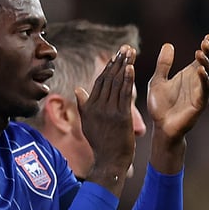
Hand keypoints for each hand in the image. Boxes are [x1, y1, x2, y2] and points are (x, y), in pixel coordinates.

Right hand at [76, 45, 136, 191]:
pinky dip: (127, 80)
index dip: (108, 67)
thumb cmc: (100, 143)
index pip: (99, 82)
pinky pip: (123, 94)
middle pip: (108, 79)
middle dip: (117, 62)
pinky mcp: (120, 116)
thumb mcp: (87, 123)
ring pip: (116, 84)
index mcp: (89, 107)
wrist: (109, 160)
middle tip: (125, 48)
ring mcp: (108, 112)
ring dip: (124, 66)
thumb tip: (78, 89)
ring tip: (130, 52)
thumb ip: (84, 105)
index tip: (115, 56)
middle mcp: (97, 107)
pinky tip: (130, 67)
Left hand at [148, 34, 208, 140]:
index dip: (207, 48)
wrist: (160, 127)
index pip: (202, 58)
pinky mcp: (200, 103)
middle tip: (206, 42)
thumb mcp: (158, 81)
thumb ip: (163, 65)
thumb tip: (168, 44)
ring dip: (206, 63)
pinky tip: (199, 69)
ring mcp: (200, 92)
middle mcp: (198, 82)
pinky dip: (203, 78)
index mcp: (189, 75)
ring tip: (199, 52)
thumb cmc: (160, 105)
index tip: (208, 36)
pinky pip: (205, 89)